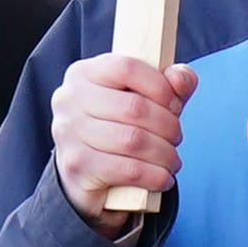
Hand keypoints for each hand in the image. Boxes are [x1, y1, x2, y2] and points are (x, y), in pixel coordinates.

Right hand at [51, 52, 194, 232]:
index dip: (160, 87)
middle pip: (134, 108)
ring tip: (172, 159)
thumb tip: (179, 78)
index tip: (175, 104)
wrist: (84, 173)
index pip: (127, 68)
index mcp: (83, 73)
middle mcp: (69, 99)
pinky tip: (163, 178)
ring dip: (164, 153)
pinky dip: (155, 176)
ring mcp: (68, 133)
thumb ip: (170, 83)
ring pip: (133, 141)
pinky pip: (128, 170)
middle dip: (167, 125)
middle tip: (176, 137)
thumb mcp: (146, 98)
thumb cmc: (118, 127)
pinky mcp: (76, 166)